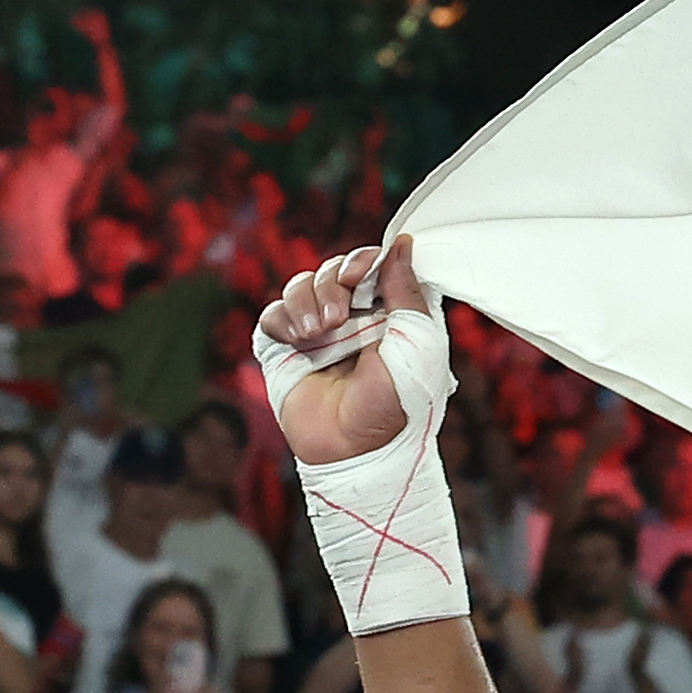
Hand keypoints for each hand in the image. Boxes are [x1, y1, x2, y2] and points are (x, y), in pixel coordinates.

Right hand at [250, 236, 429, 463]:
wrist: (357, 449)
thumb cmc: (398, 404)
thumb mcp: (418, 342)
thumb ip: (407, 291)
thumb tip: (401, 243)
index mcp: (387, 313)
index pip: (370, 265)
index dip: (362, 261)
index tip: (360, 274)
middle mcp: (352, 319)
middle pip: (332, 270)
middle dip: (332, 283)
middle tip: (338, 317)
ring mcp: (317, 334)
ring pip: (299, 286)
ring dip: (306, 301)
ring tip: (318, 334)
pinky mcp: (285, 351)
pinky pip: (273, 314)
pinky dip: (283, 319)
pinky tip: (299, 340)